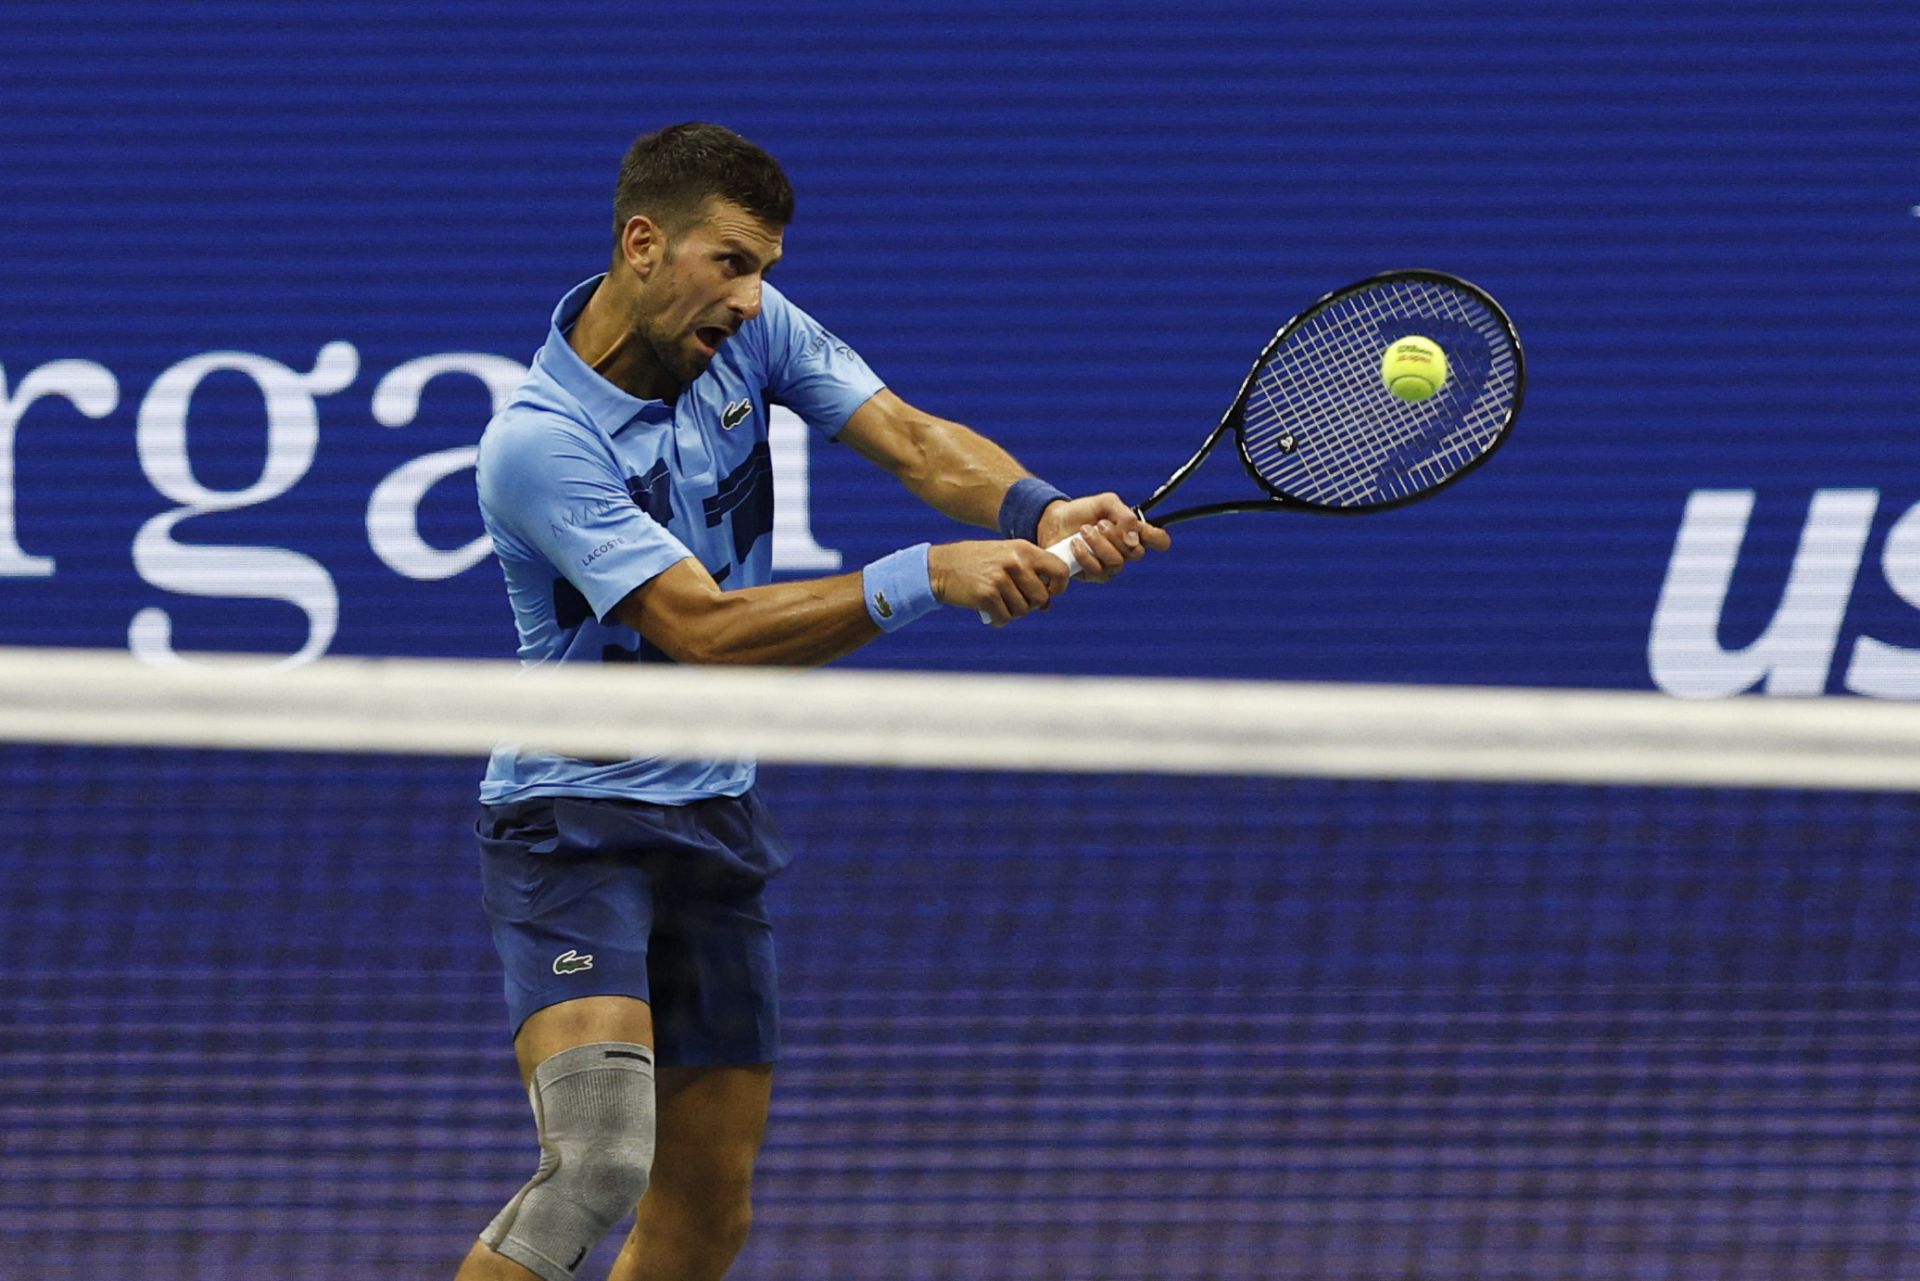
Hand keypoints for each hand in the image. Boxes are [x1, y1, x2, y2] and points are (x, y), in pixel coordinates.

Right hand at [929, 540, 1073, 626]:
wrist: (941, 567)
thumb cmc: (977, 563)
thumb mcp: (1006, 557)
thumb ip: (1029, 574)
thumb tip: (1048, 604)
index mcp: (1023, 549)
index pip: (1059, 569)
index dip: (1059, 586)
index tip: (1050, 593)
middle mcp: (1014, 562)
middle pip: (1041, 597)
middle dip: (1031, 605)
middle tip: (1015, 601)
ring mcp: (1000, 579)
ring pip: (1023, 610)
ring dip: (1012, 612)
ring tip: (999, 602)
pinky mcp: (987, 595)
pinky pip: (1005, 617)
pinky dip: (998, 618)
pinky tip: (988, 611)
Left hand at [1035, 493, 1171, 582]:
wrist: (1054, 520)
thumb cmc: (1084, 511)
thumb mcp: (1106, 503)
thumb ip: (1125, 515)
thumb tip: (1135, 539)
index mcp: (1135, 532)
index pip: (1160, 541)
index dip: (1159, 539)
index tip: (1143, 532)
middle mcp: (1126, 552)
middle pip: (1137, 553)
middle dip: (1116, 536)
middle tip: (1099, 524)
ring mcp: (1110, 566)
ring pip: (1117, 563)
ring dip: (1099, 544)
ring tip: (1084, 531)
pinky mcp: (1092, 575)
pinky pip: (1097, 570)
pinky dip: (1085, 554)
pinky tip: (1075, 544)